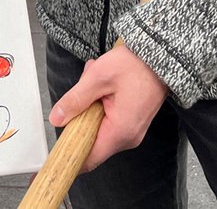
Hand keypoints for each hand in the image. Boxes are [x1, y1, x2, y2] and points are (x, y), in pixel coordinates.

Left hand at [48, 43, 168, 172]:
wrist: (160, 58)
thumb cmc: (135, 65)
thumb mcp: (98, 77)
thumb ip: (75, 100)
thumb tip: (56, 118)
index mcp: (120, 131)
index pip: (89, 158)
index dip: (70, 154)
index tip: (57, 147)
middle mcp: (128, 137)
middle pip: (90, 140)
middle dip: (80, 115)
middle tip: (85, 89)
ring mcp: (131, 131)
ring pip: (97, 127)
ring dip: (90, 105)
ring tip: (97, 81)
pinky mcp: (131, 123)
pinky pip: (107, 120)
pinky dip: (100, 104)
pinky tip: (104, 85)